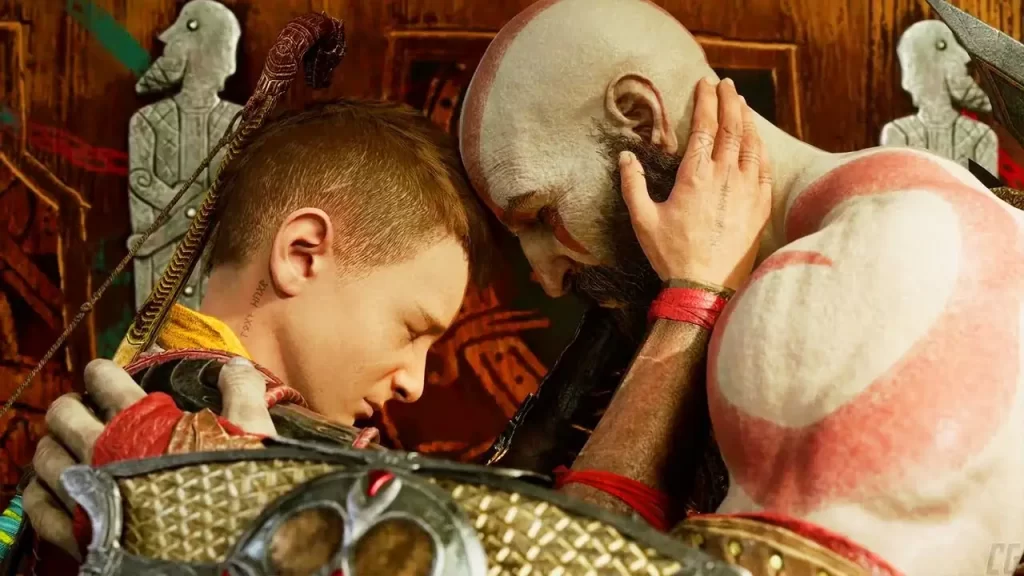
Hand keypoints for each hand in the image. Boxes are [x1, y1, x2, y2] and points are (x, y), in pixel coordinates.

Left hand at [22, 357, 275, 558]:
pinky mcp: (76, 531)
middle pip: (63, 414)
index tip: (105, 375)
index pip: (104, 380)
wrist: (224, 551)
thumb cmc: (236, 489)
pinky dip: (40, 490)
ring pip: (45, 455)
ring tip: (68, 445)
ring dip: (54, 444)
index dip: (102, 372)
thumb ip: (241, 392)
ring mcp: (84, 491)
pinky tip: (52, 487)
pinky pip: (37, 505)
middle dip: (72, 405)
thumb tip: (233, 364)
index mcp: (140, 421)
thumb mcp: (251, 431)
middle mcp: (102, 450)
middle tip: (85, 408)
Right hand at [618, 77, 771, 289]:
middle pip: (731, 127)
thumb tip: (626, 157)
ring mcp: (747, 189)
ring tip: (741, 103)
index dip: (705, 102)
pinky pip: (764, 166)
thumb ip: (633, 185)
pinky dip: (760, 146)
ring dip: (747, 118)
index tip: (704, 85)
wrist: (706, 286)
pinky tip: (757, 139)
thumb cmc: (672, 255)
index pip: (705, 127)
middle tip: (726, 84)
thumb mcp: (643, 220)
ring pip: (751, 143)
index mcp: (695, 176)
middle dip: (729, 100)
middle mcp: (725, 176)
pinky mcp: (760, 205)